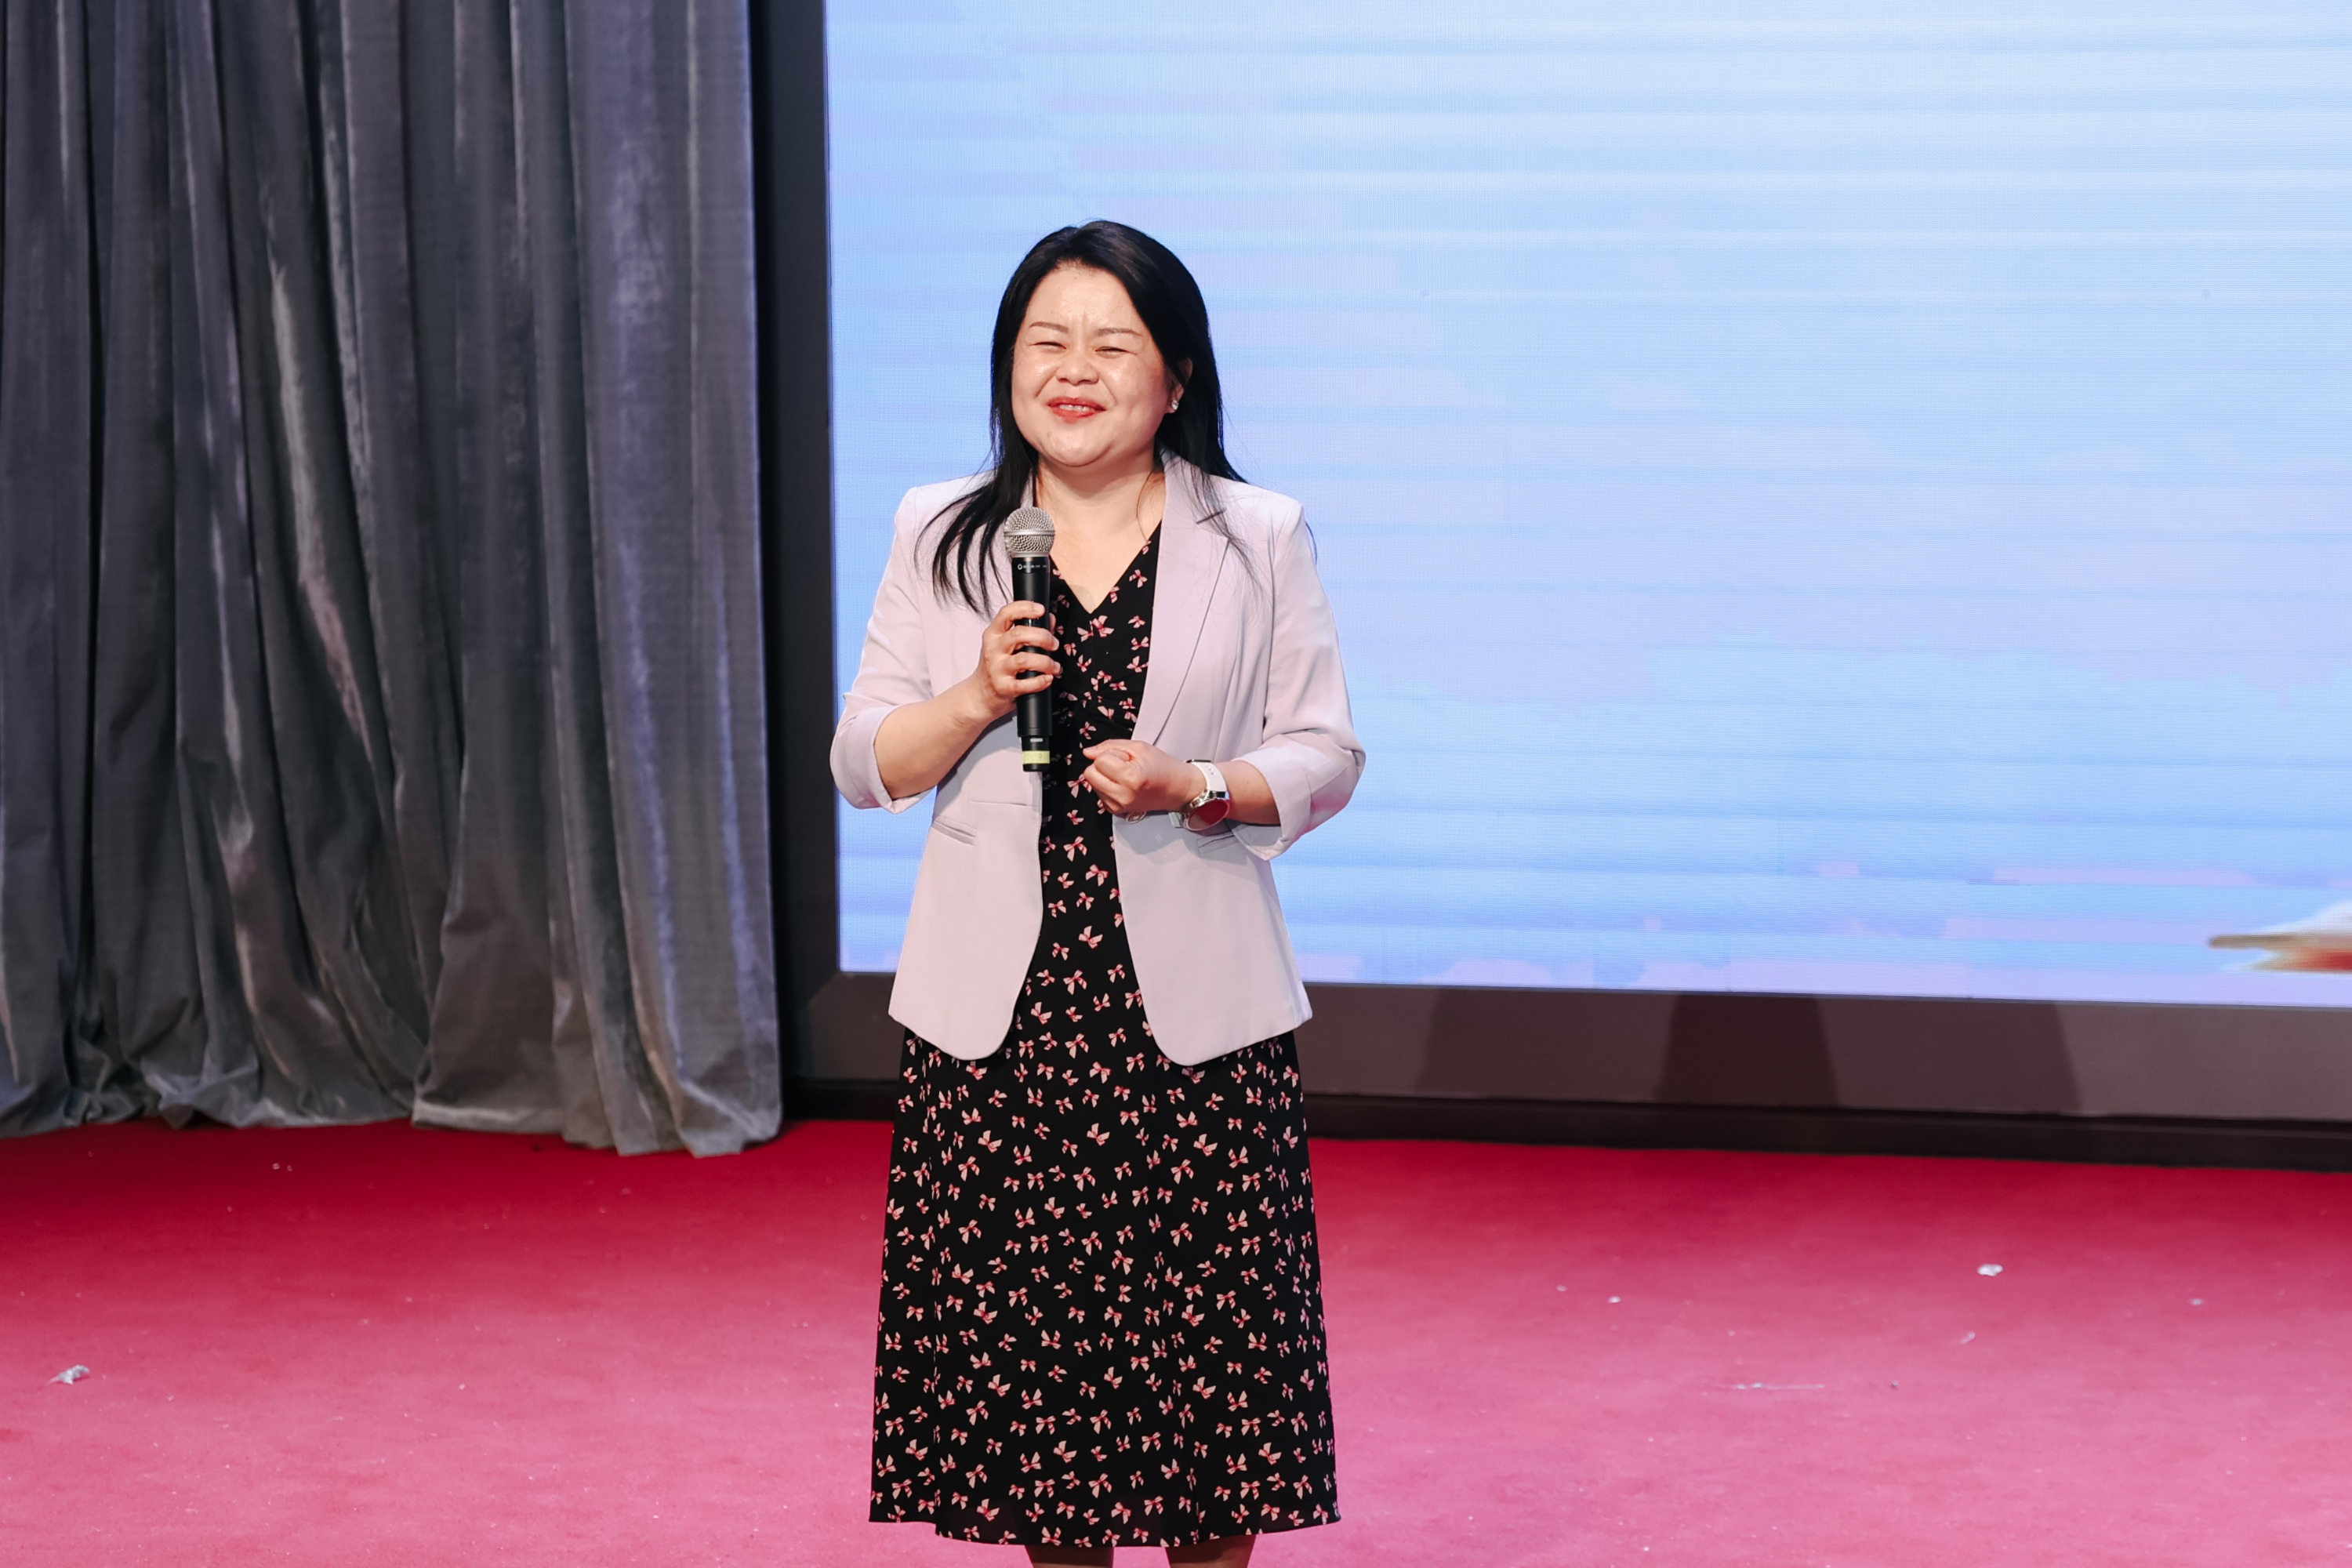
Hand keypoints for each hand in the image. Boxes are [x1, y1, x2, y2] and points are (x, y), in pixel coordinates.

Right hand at [961, 600, 1058, 721]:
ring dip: (1045, 662)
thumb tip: (1049, 619)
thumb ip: (1028, 630)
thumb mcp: (1007, 645)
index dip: (1025, 608)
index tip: (1041, 610)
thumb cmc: (997, 666)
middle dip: (1043, 637)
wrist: (981, 694)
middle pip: (1019, 635)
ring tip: (1054, 666)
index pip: (1006, 613)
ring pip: (1024, 660)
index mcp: (994, 634)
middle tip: (1054, 644)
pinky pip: (1024, 684)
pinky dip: (1040, 682)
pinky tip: (1048, 679)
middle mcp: (993, 649)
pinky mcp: (1003, 687)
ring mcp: (997, 669)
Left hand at [1079, 740, 1204, 820]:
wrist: (1177, 789)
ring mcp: (1118, 806)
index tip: (1128, 758)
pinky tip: (1124, 785)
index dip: (1112, 755)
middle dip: (1103, 765)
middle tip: (1123, 765)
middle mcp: (1122, 795)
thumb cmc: (1162, 767)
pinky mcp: (1116, 811)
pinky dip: (1108, 786)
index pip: (1099, 761)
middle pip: (1089, 774)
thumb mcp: (1139, 747)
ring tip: (1126, 775)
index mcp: (1130, 778)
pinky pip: (1099, 793)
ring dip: (1105, 776)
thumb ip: (1109, 746)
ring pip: (1092, 783)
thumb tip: (1087, 753)